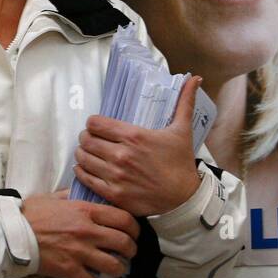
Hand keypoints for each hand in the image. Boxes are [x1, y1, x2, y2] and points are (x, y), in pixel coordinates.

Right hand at [20, 190, 139, 277]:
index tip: (135, 233)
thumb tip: (84, 193)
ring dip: (118, 269)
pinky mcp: (68, 270)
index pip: (124, 219)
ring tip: (116, 269)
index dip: (135, 228)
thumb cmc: (30, 214)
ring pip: (114, 265)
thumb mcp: (54, 197)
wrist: (10, 233)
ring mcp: (79, 252)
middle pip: (125, 243)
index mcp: (86, 211)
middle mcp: (87, 231)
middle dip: (131, 250)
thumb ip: (73, 195)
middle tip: (129, 253)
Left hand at [73, 75, 204, 217]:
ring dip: (83, 153)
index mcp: (134, 136)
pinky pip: (85, 178)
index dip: (93, 123)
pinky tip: (87, 168)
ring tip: (89, 152)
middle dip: (86, 137)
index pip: (95, 123)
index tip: (97, 126)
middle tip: (91, 138)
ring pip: (82, 158)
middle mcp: (122, 155)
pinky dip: (82, 172)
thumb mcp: (182, 130)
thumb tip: (195, 78)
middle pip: (85, 139)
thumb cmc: (180, 163)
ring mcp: (115, 176)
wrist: (183, 198)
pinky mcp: (113, 193)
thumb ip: (184, 102)